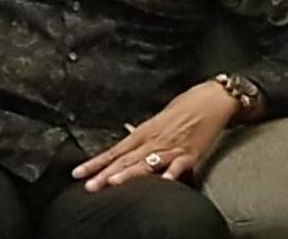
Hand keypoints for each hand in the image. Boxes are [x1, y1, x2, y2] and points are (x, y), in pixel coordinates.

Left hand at [72, 81, 239, 191]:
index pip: (113, 151)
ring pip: (146, 163)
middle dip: (106, 174)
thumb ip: (142, 132)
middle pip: (125, 160)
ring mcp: (170, 148)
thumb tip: (127, 132)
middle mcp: (152, 141)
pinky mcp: (190, 154)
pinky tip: (163, 182)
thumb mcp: (157, 119)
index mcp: (142, 133)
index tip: (78, 173)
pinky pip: (178, 166)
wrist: (209, 101)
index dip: (95, 163)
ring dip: (130, 174)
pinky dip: (170, 174)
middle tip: (89, 186)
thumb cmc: (183, 109)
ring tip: (114, 184)